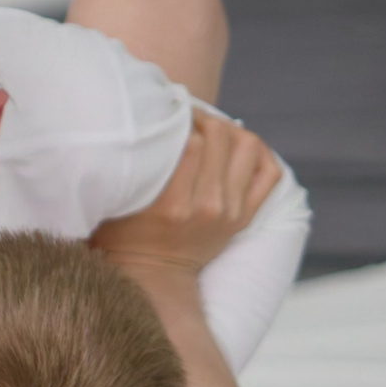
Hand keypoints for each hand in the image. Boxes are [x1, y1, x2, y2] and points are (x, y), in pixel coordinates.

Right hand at [91, 115, 279, 276]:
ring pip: (248, 147)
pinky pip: (268, 173)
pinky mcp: (244, 216)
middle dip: (205, 117)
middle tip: (189, 114)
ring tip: (212, 127)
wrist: (153, 276)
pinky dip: (259, 152)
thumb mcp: (117, 202)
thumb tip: (144, 119)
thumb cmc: (123, 233)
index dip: (184, 117)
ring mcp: (230, 212)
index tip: (171, 110)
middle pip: (221, 138)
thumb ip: (131, 167)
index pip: (193, 142)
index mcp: (172, 205)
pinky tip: (238, 143)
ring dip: (231, 128)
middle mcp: (207, 207)